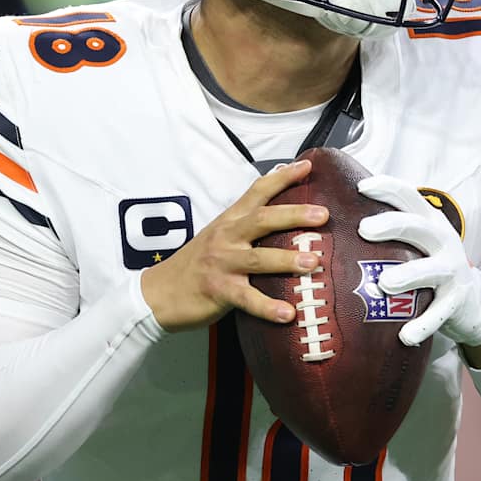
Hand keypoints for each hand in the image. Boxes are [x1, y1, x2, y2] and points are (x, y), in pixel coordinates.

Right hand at [140, 160, 328, 331]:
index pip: (257, 192)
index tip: (307, 166)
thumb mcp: (218, 237)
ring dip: (288, 259)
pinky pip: (248, 299)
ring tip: (314, 262)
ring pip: (259, 258)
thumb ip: (246, 228)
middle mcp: (227, 237)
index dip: (282, 177)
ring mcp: (222, 264)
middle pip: (263, 220)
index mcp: (229, 221)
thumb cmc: (195, 266)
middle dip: (294, 215)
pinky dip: (268, 307)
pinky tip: (288, 314)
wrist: (157, 293)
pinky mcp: (218, 291)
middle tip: (323, 215)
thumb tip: (285, 222)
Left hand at [357, 175, 480, 347]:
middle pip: (419, 227)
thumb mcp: (417, 240)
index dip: (388, 189)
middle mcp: (443, 240)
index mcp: (430, 221)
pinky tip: (405, 336)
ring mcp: (453, 270)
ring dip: (409, 275)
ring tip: (385, 283)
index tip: (361, 187)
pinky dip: (424, 325)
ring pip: (432, 271)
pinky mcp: (457, 300)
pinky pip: (440, 313)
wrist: (472, 300)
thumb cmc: (430, 264)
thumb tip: (337, 213)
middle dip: (392, 225)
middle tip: (364, 229)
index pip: (410, 197)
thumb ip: (390, 228)